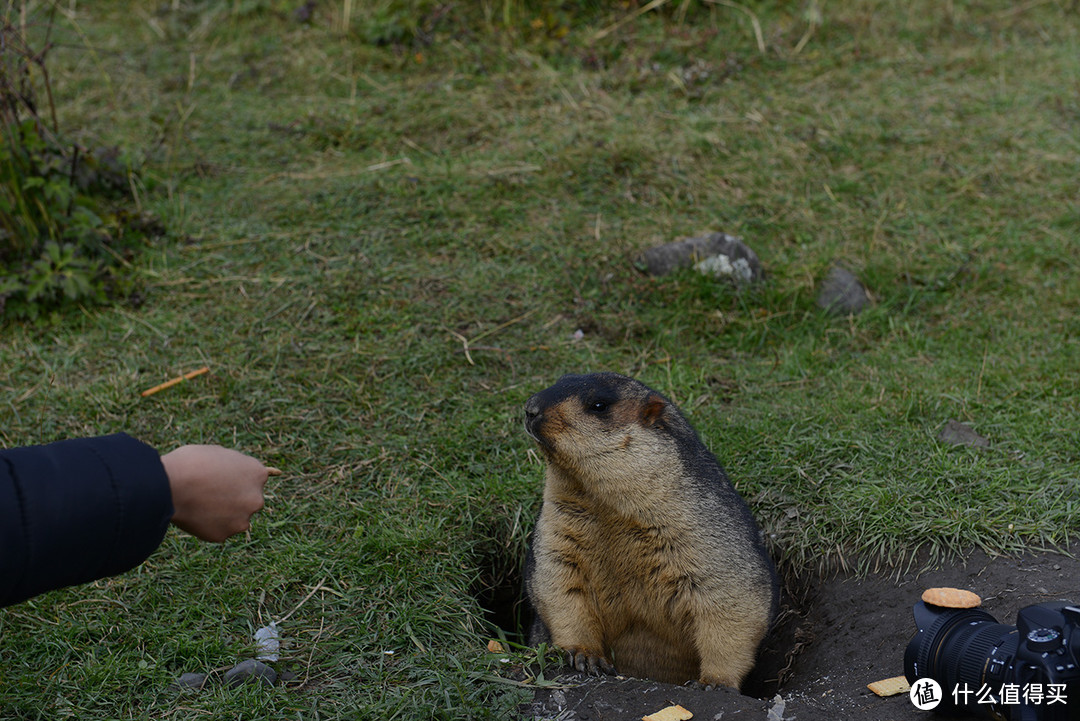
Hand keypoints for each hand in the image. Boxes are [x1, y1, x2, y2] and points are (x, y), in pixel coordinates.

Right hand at [160, 445, 277, 541]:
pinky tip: (194, 516)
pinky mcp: (224, 535)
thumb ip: (235, 465)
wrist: (169, 485)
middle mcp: (256, 499)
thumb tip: (237, 472)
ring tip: (200, 504)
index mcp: (257, 473)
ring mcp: (241, 520)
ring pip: (235, 518)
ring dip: (223, 514)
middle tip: (211, 494)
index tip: (223, 480)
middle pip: (248, 500)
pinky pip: (218, 531)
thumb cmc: (191, 463)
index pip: (254, 478)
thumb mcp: (220, 453)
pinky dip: (208, 526)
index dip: (237, 478)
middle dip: (234, 499)